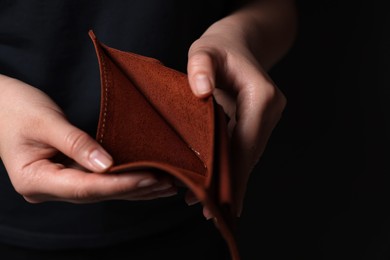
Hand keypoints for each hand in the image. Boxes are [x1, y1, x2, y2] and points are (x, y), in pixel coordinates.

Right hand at [0, 75, 176, 202]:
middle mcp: (48, 188)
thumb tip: (108, 165)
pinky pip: (98, 181)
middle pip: (97, 193)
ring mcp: (58, 184)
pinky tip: (144, 178)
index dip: (119, 184)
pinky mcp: (67, 175)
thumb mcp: (46, 122)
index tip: (150, 178)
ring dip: (133, 188)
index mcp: (35, 180)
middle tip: (168, 183)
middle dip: (133, 189)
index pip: (85, 187)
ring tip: (165, 184)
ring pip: (101, 191)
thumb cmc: (17, 109)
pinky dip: (122, 179)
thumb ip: (76, 144)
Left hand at [185, 1, 292, 216]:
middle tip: (209, 212)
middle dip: (231, 184)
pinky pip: (245, 149)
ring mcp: (268, 117)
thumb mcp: (205, 50)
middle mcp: (270, 110)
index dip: (235, 174)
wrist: (238, 43)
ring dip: (231, 180)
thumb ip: (201, 66)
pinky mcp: (260, 122)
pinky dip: (231, 167)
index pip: (247, 142)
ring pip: (249, 156)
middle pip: (250, 155)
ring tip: (207, 205)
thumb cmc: (219, 48)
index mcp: (262, 96)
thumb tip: (200, 91)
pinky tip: (216, 182)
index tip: (222, 200)